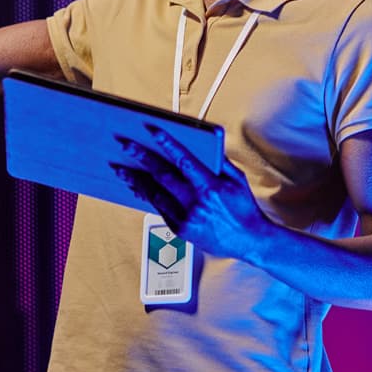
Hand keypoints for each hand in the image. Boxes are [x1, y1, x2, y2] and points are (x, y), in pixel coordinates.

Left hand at [111, 124, 268, 259]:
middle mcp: (196, 203)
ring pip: (155, 194)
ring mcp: (186, 218)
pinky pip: (159, 209)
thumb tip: (202, 143)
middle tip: (126, 145)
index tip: (152, 130)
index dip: (166, 143)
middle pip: (162, 176)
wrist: (249, 240)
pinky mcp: (180, 230)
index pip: (184, 160)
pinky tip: (138, 188)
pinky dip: (147, 197)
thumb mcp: (236, 179)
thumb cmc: (244, 208)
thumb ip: (218, 160)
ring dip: (136, 179)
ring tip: (122, 169)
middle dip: (141, 158)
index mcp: (211, 187)